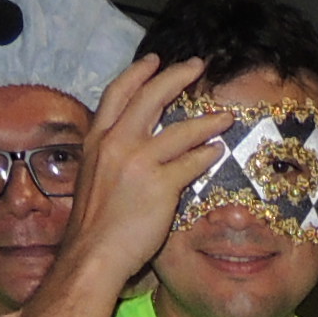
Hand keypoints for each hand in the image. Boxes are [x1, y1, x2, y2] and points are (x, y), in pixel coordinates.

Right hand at [64, 53, 224, 289]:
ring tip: (225, 116)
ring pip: (181, 130)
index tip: (155, 61)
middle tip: (197, 67)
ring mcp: (139, 163)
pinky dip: (207, 155)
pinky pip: (192, 163)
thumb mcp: (93, 178)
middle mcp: (116, 144)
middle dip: (177, 76)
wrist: (92, 255)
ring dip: (207, 121)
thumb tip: (134, 148)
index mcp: (97, 141)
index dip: (138, 73)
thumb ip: (111, 157)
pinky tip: (217, 153)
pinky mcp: (161, 185)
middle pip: (151, 97)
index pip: (117, 94)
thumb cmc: (92, 226)